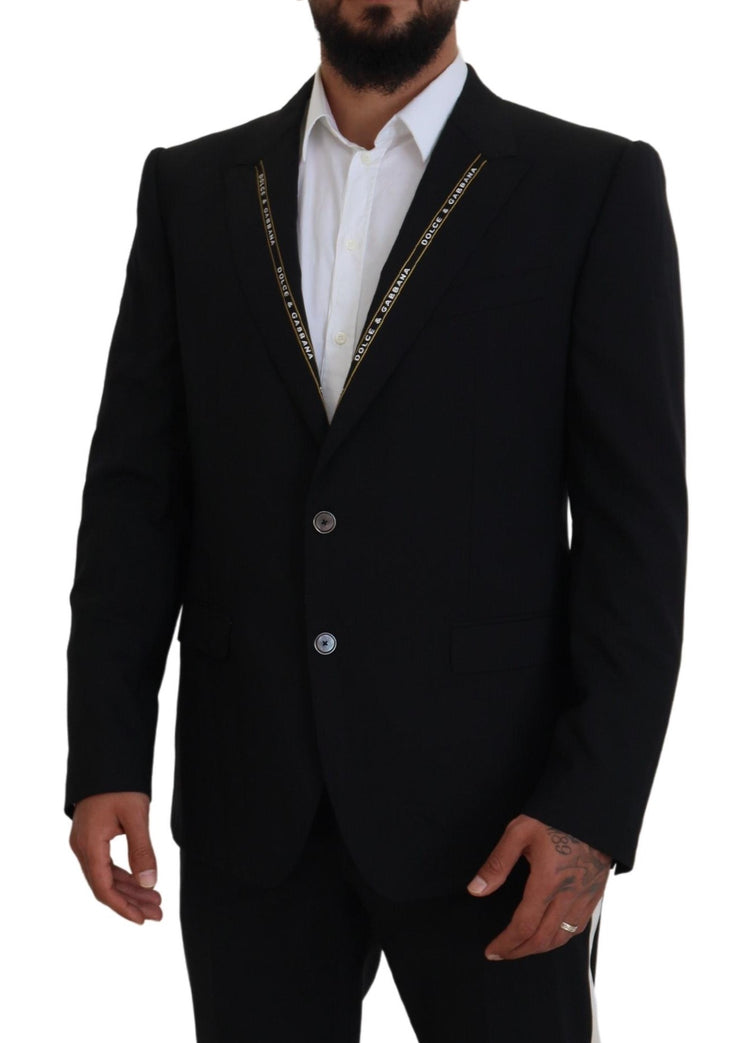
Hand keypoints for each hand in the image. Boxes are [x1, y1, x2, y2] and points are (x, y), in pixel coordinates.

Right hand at [69, 791, 162, 924]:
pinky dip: (124, 875)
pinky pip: (106, 865)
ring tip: (155, 901)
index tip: (142, 920)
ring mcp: (85, 843)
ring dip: (130, 890)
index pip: (103, 887)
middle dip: (131, 902)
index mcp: (89, 845)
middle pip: (105, 886)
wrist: (106, 759)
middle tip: (157, 914)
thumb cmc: (119, 784)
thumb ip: (142, 850)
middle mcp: (82, 847)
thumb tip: (150, 883)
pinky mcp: (91, 838)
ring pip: (106, 876)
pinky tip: (141, 883)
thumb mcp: (136, 816)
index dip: (123, 907)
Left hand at [467, 815, 610, 959]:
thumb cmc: (554, 816)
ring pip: (563, 937)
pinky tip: (550, 934)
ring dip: (540, 948)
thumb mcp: (519, 832)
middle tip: (502, 954)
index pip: (524, 926)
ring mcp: (585, 896)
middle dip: (520, 951)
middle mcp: (569, 895)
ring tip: (521, 947)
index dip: (507, 943)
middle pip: (543, 939)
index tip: (492, 951)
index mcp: (548, 882)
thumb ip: (497, 864)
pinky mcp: (596, 893)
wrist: (593, 808)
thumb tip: (475, 890)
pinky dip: (561, 938)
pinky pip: (579, 927)